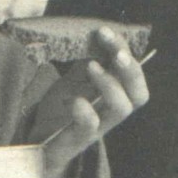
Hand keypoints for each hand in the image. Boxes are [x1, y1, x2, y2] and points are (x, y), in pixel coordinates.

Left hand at [29, 27, 148, 177]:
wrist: (38, 146)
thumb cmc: (62, 110)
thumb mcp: (75, 81)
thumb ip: (88, 62)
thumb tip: (95, 33)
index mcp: (114, 95)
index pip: (133, 74)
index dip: (126, 51)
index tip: (106, 32)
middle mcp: (111, 113)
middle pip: (139, 94)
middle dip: (131, 69)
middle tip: (116, 52)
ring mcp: (97, 127)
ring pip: (122, 109)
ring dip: (110, 84)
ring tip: (92, 66)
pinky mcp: (76, 140)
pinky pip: (89, 128)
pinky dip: (85, 111)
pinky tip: (75, 100)